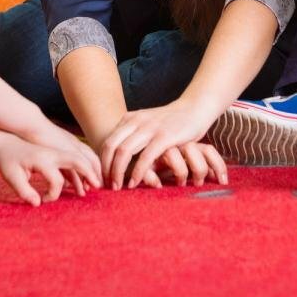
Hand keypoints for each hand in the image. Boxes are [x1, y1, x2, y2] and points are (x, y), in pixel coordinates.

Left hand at [0, 131, 101, 206]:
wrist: (6, 142)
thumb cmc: (8, 160)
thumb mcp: (11, 177)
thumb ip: (24, 191)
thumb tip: (38, 204)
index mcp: (42, 160)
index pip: (56, 180)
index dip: (53, 194)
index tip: (44, 200)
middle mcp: (53, 153)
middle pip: (77, 161)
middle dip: (89, 174)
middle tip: (98, 186)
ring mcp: (56, 150)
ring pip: (79, 157)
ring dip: (89, 169)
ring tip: (95, 184)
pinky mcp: (56, 151)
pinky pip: (75, 157)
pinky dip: (83, 166)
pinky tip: (83, 178)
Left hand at [99, 102, 227, 189]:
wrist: (195, 109)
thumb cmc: (170, 122)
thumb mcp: (147, 124)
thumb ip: (133, 136)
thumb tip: (116, 157)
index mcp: (130, 118)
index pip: (108, 141)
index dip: (101, 161)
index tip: (102, 176)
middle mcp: (136, 121)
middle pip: (110, 146)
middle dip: (106, 168)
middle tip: (107, 184)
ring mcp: (150, 128)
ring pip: (124, 151)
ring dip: (118, 172)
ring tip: (117, 187)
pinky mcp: (165, 136)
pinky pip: (145, 157)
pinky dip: (137, 172)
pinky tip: (135, 183)